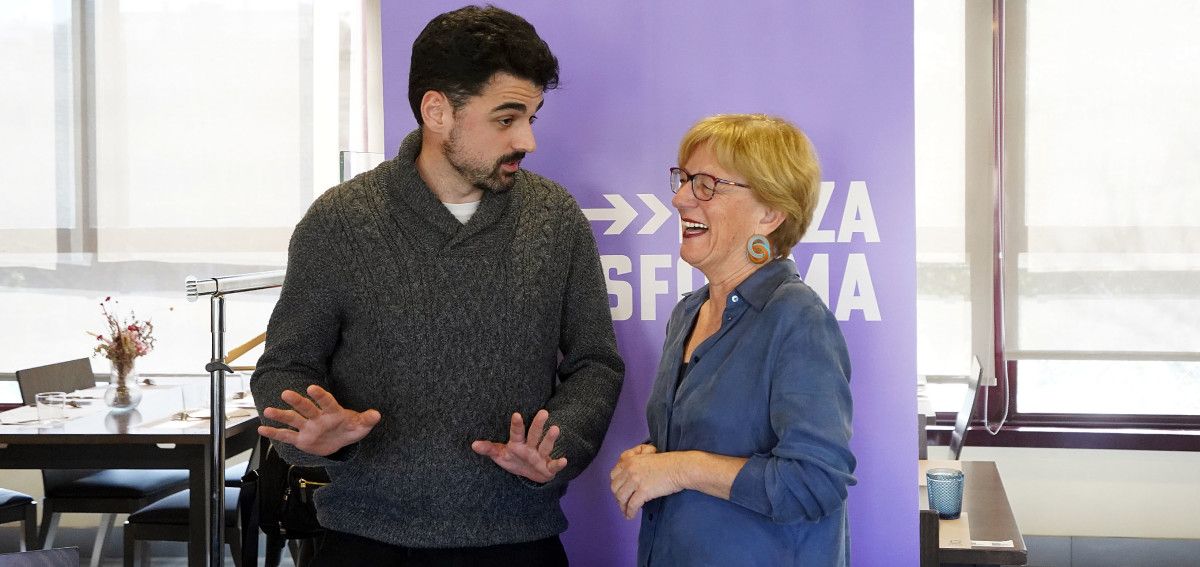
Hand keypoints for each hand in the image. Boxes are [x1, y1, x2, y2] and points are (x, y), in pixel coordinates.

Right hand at [258, 384, 380, 456]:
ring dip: (281, 415)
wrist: (340, 441)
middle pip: (306, 408)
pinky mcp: (301, 439)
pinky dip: (275, 433)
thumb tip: (377, 415)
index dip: (320, 395)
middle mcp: (317, 418)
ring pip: (293, 420)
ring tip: (268, 410)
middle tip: (286, 393)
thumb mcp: (361, 426)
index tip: (311, 388)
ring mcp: (308, 428)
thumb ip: (367, 420)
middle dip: (297, 401)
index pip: (326, 402)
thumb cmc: (350, 429)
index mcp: (333, 412)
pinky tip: (262, 428)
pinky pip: (287, 436)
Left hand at [472, 409, 566, 483]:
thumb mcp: (500, 455)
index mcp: (518, 442)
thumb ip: (489, 449)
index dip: (516, 424)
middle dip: (538, 424)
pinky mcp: (548, 468)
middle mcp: (531, 446)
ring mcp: (540, 456)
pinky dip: (558, 464)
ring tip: (555, 428)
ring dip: (550, 438)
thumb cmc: (514, 460)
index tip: (516, 414)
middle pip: (534, 434)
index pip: (517, 432)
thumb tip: (473, 444)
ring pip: (545, 446)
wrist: (530, 474)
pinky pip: (554, 465)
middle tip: (543, 412)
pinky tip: (564, 460)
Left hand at [609, 444, 686, 519]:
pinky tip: (630, 516)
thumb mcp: (647, 454)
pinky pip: (632, 505)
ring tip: (626, 511)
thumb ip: (636, 458)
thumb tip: (631, 469)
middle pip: (615, 486)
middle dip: (618, 495)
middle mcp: (630, 470)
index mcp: (630, 460)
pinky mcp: (643, 491)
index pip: (614, 473)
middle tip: (623, 501)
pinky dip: (629, 512)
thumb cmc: (668, 462)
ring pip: (621, 497)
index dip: (616, 483)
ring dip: (622, 506)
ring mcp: (636, 481)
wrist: (679, 468)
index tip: (620, 489)